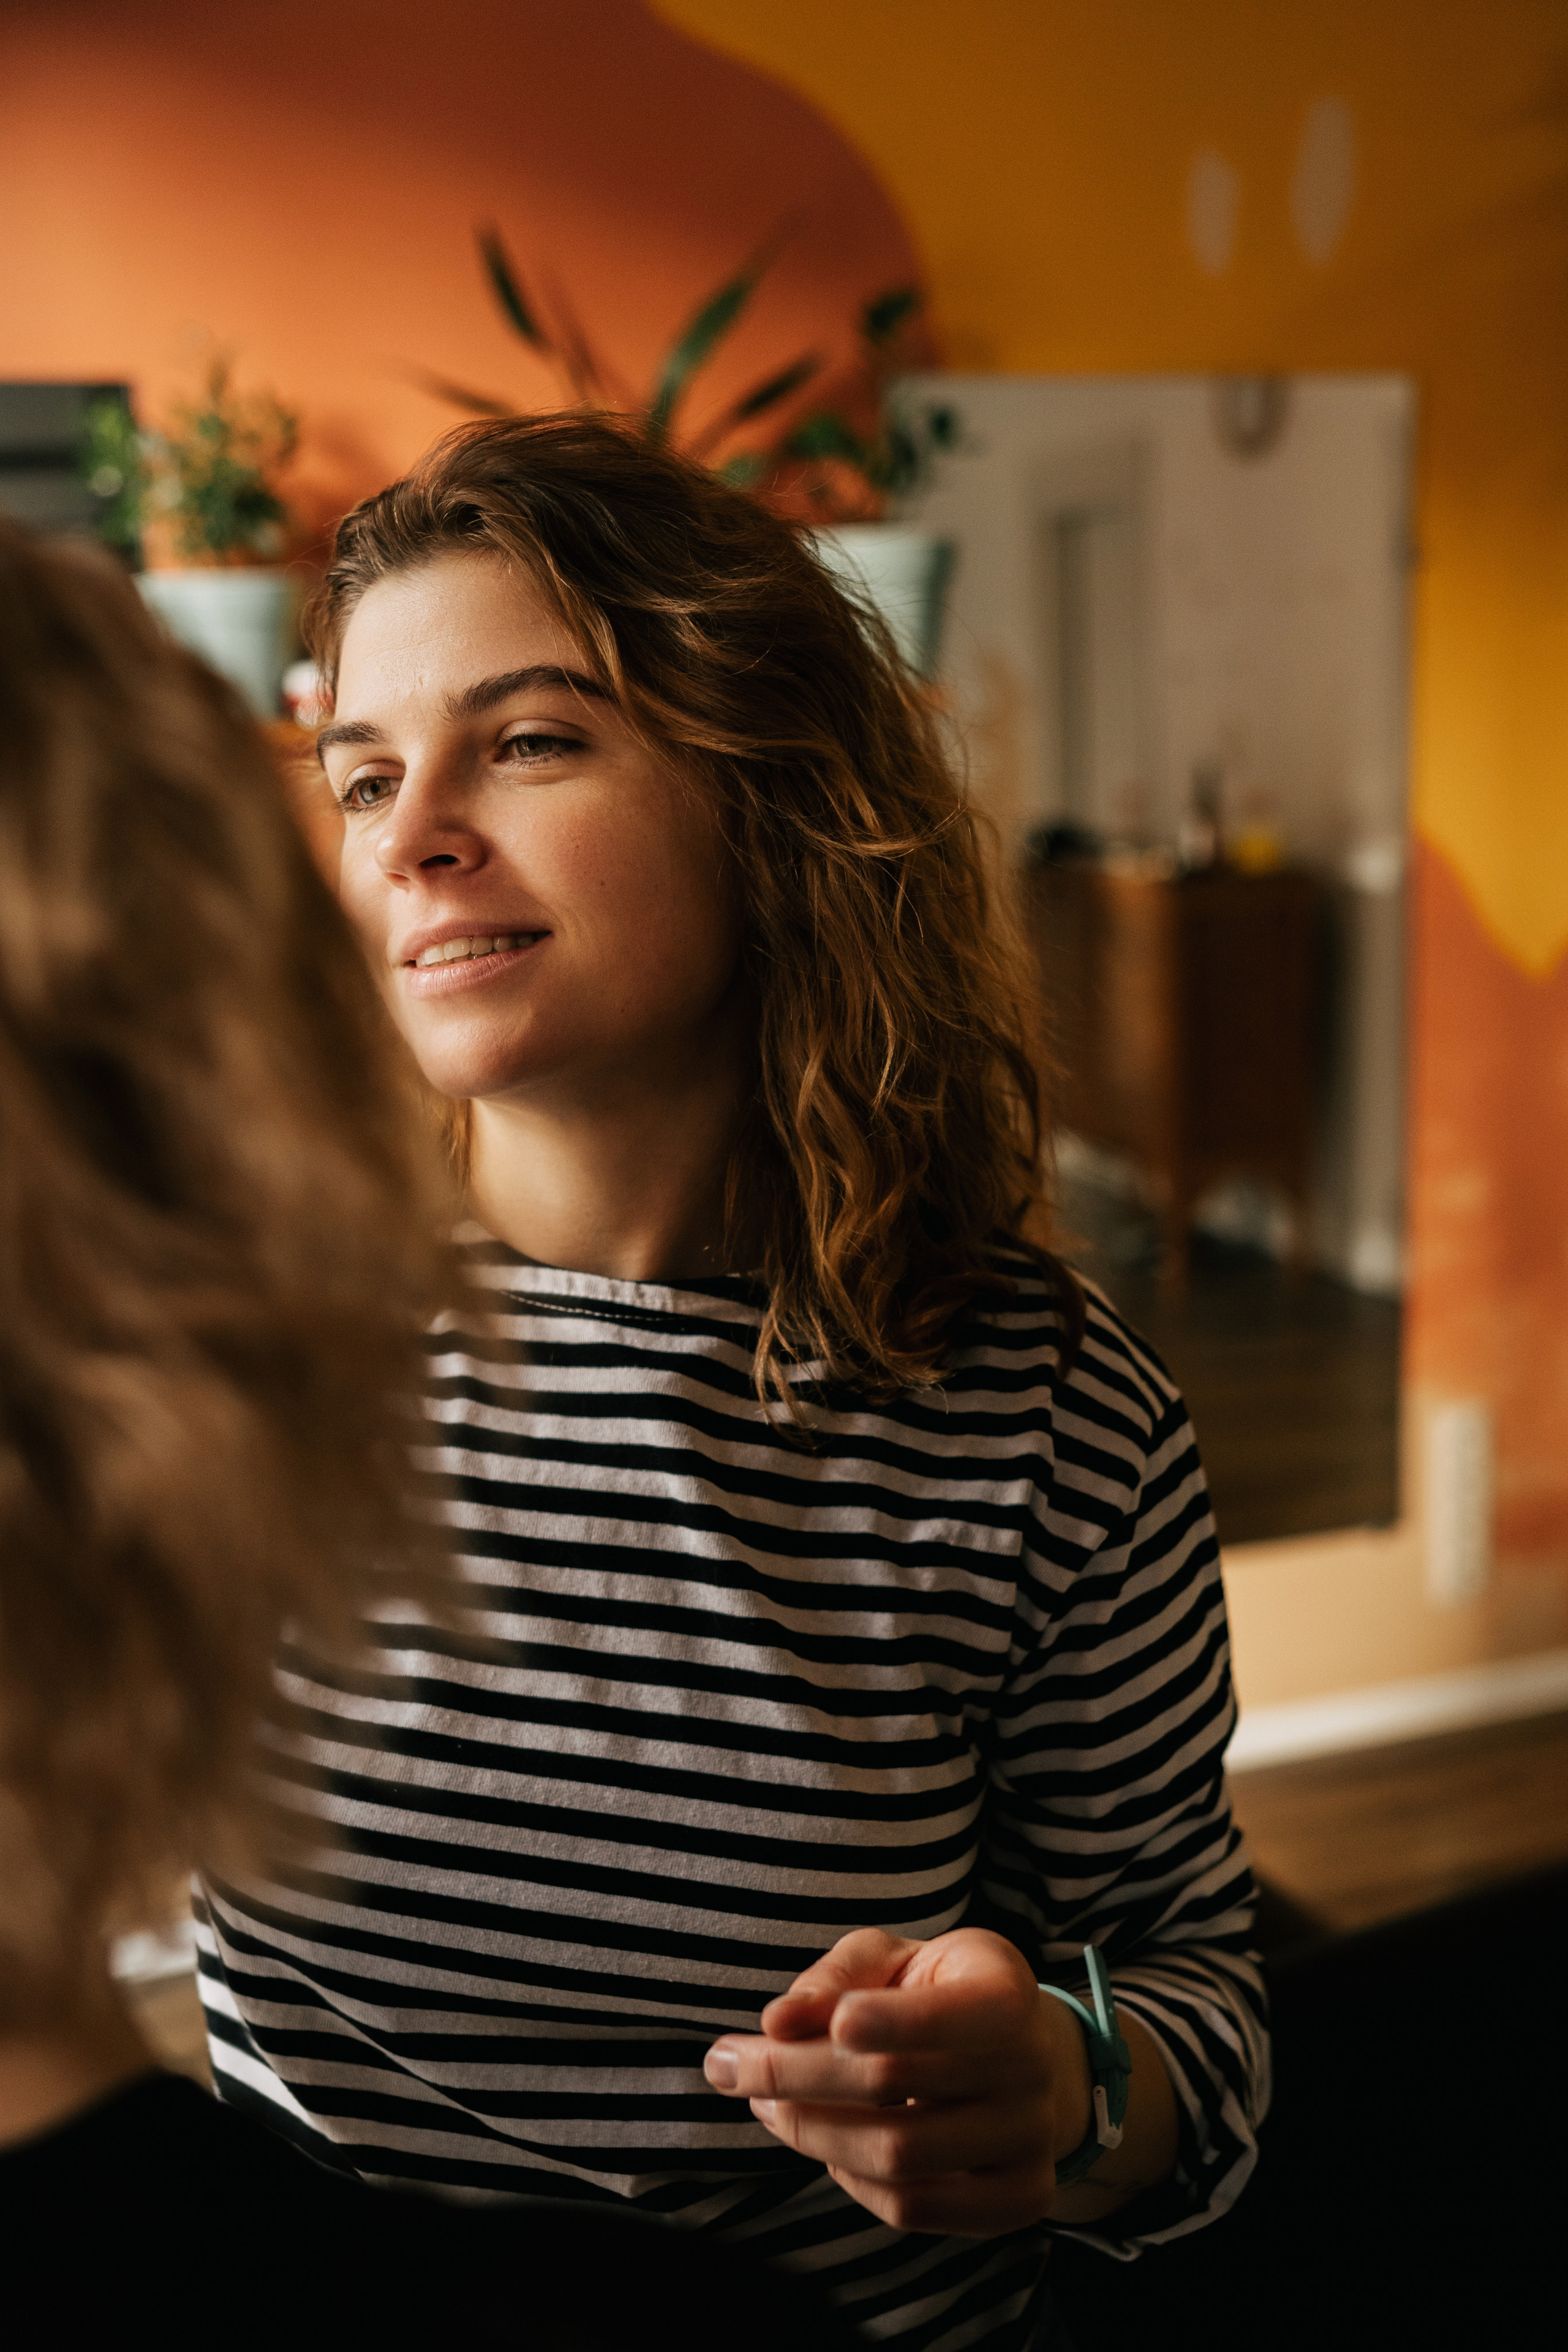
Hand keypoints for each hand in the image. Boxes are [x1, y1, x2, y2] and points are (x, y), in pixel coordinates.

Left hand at [702, 1927, 1093, 2237]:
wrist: (1015, 2055)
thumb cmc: (934, 1992)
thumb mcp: (890, 1958)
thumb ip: (834, 1978)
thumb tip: (776, 2023)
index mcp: (1006, 1990)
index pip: (957, 2013)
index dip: (891, 2021)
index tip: (803, 2022)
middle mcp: (1031, 2067)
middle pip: (894, 2084)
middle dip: (792, 2073)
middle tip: (724, 2063)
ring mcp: (1030, 2141)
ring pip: (897, 2156)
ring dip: (809, 2130)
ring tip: (766, 2102)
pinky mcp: (1018, 2199)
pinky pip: (912, 2208)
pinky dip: (849, 2178)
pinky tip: (826, 2140)